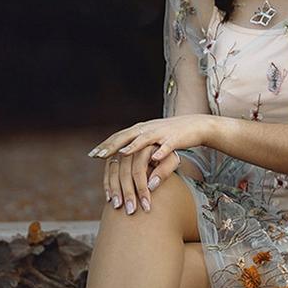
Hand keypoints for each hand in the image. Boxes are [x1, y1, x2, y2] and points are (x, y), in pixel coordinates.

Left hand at [88, 114, 214, 213]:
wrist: (196, 126)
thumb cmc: (171, 137)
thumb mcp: (151, 142)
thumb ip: (137, 148)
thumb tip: (120, 160)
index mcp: (140, 130)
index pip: (119, 136)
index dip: (106, 145)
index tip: (92, 155)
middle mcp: (148, 129)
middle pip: (126, 136)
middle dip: (112, 146)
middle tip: (98, 156)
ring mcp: (161, 132)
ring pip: (144, 139)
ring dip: (132, 147)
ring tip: (121, 154)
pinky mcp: (176, 138)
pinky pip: (167, 145)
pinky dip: (160, 151)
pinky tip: (154, 157)